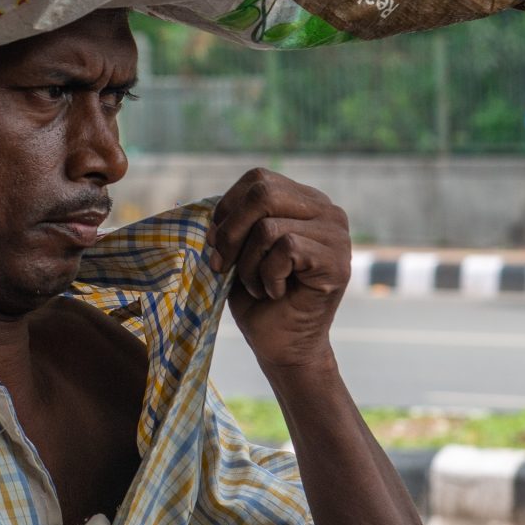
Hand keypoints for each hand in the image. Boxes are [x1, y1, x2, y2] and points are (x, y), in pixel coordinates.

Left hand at [209, 168, 350, 376]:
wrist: (281, 346)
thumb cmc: (256, 297)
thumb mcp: (235, 250)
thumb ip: (226, 221)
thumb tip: (187, 206)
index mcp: (303, 200)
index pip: (258, 178)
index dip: (228, 208)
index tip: (216, 244)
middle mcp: (326, 210)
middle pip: (263, 193)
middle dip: (231, 233)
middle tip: (224, 266)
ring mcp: (337, 234)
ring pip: (268, 226)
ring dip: (249, 265)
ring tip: (257, 286)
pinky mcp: (336, 260)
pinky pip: (285, 249)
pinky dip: (267, 276)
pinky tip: (275, 293)